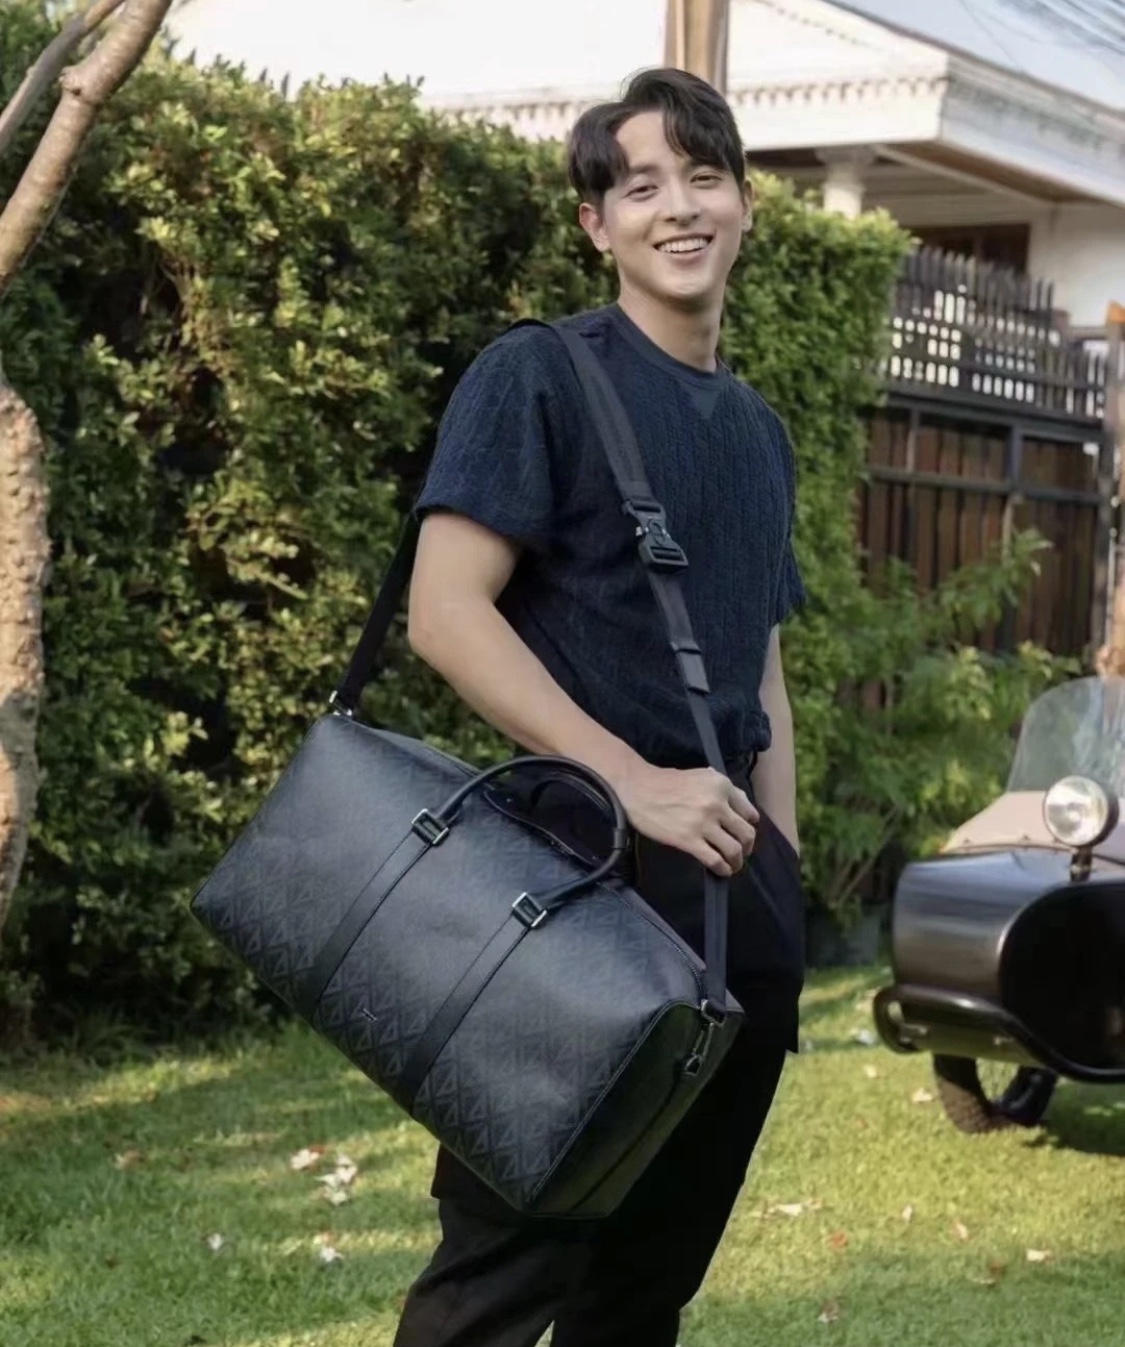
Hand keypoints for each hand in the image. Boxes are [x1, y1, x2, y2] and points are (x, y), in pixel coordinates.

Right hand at [615, 762, 758, 876]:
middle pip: (746, 834)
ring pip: (734, 850)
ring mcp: (703, 823)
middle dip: (748, 848)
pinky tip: (721, 871)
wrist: (638, 788)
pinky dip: (722, 869)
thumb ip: (722, 788)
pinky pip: (715, 860)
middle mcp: (717, 804)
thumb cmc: (666, 782)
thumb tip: (741, 803)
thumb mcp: (700, 776)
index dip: (749, 827)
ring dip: (737, 862)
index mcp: (722, 785)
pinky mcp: (689, 840)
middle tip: (743, 853)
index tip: (744, 835)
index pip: (749, 813)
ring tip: (734, 866)